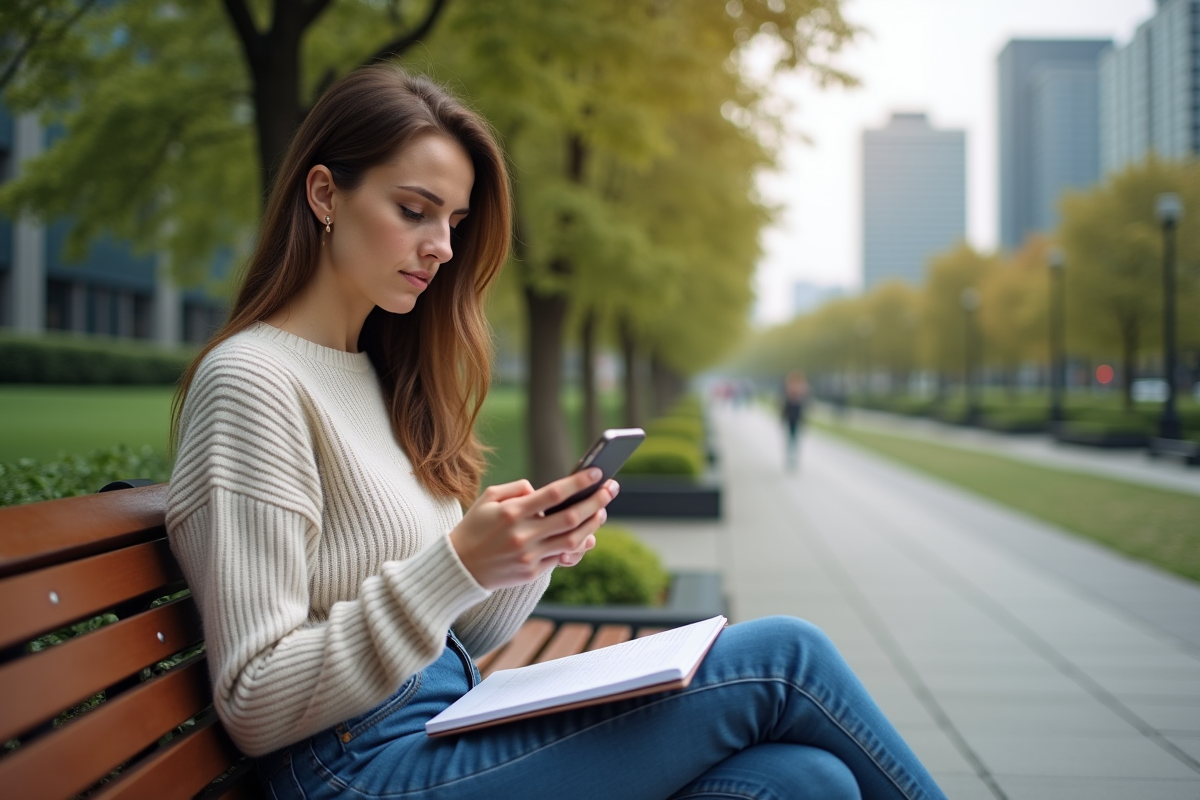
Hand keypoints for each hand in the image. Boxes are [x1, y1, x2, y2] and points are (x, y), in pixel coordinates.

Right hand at [449, 469, 618, 590]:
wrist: (459, 567)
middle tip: (611, 489)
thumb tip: (543, 490)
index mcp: (512, 512)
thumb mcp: (488, 498)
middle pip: (571, 517)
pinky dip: (579, 547)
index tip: (597, 472)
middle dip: (596, 501)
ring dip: (593, 525)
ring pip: (573, 540)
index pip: (554, 493)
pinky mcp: (532, 571)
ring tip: (602, 511)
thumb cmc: (475, 527)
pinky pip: (563, 558)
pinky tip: (588, 535)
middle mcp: (523, 534)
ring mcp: (529, 555)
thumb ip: (518, 489)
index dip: (579, 482)